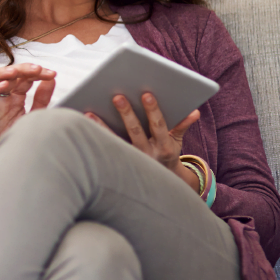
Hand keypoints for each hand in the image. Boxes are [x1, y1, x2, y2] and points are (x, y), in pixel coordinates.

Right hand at [0, 64, 55, 161]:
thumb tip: (51, 79)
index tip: (51, 74)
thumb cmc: (16, 141)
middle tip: (38, 69)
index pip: (24, 78)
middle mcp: (1, 98)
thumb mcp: (34, 116)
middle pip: (8, 76)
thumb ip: (42, 98)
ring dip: (3, 73)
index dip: (37, 73)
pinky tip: (4, 86)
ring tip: (16, 71)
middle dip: (23, 69)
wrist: (3, 164)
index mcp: (15, 98)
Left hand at [84, 93, 199, 171]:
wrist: (159, 185)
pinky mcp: (117, 162)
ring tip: (90, 112)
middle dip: (127, 113)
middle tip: (117, 96)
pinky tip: (84, 124)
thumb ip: (183, 126)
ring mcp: (131, 159)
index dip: (153, 110)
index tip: (146, 94)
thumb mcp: (177, 142)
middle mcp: (147, 153)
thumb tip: (195, 111)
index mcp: (164, 146)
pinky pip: (104, 148)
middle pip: (135, 131)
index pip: (159, 125)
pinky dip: (94, 137)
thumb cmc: (166, 154)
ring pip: (115, 141)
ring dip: (102, 126)